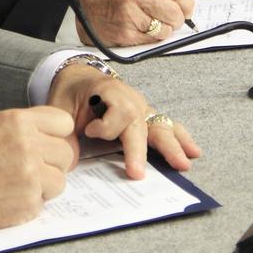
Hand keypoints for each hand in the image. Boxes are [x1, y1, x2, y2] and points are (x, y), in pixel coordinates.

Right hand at [0, 106, 76, 230]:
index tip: (51, 141)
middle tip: (36, 166)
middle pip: (66, 153)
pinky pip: (45, 201)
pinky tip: (12, 195)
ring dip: (45, 184)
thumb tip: (52, 134)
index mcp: (19, 122)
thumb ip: (26, 126)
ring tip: (20, 182)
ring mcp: (31, 176)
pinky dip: (32, 201)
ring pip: (60, 180)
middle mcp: (29, 146)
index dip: (57, 134)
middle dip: (53, 161)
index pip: (63, 123)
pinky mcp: (30, 202)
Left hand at [47, 62, 200, 178]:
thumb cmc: (70, 93)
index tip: (89, 132)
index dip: (106, 126)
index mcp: (108, 91)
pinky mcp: (146, 117)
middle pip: (139, 122)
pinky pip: (166, 126)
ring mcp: (141, 107)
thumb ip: (65, 132)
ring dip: (171, 146)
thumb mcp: (60, 107)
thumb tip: (70, 160)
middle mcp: (129, 98)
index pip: (118, 110)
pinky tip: (193, 151)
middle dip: (139, 150)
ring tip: (183, 164)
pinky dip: (180, 138)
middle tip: (137, 175)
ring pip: (158, 125)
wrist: (79, 77)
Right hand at [78, 0, 194, 45]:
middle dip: (178, 18)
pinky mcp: (126, 33)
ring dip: (165, 29)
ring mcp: (128, 14)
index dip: (186, 2)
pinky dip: (153, 37)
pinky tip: (143, 30)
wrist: (84, 10)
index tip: (187, 8)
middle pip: (174, 11)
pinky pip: (153, 39)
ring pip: (166, 28)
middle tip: (174, 19)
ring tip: (154, 23)